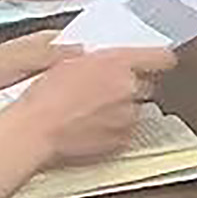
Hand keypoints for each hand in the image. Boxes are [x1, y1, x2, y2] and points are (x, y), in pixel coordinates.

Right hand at [0, 42, 162, 169]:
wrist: (35, 130)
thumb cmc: (45, 96)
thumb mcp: (69, 61)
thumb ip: (98, 58)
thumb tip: (107, 57)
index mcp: (118, 63)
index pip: (162, 57)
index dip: (158, 59)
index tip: (154, 61)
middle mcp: (129, 88)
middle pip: (147, 85)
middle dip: (131, 86)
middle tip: (107, 89)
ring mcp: (128, 116)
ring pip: (136, 109)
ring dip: (122, 108)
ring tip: (92, 110)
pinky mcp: (122, 140)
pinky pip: (127, 130)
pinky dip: (115, 128)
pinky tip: (91, 126)